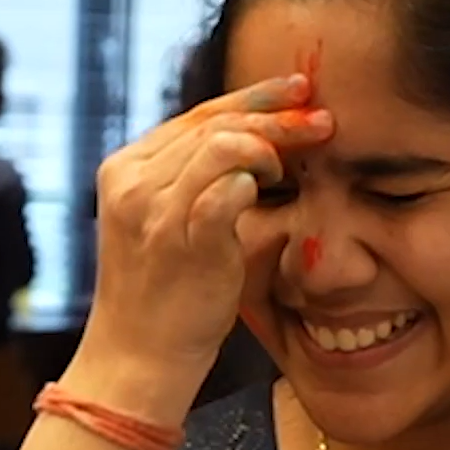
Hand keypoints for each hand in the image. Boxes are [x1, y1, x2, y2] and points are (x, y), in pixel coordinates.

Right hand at [80, 74, 331, 389]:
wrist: (137, 359)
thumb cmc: (166, 295)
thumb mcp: (168, 222)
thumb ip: (195, 179)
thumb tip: (256, 139)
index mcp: (126, 168)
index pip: (198, 114)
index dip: (254, 97)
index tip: (297, 90)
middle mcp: (132, 181)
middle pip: (214, 123)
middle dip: (275, 116)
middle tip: (322, 120)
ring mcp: (152, 210)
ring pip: (221, 145)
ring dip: (268, 148)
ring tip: (290, 169)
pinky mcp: (178, 240)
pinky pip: (225, 188)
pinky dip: (252, 182)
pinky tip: (268, 190)